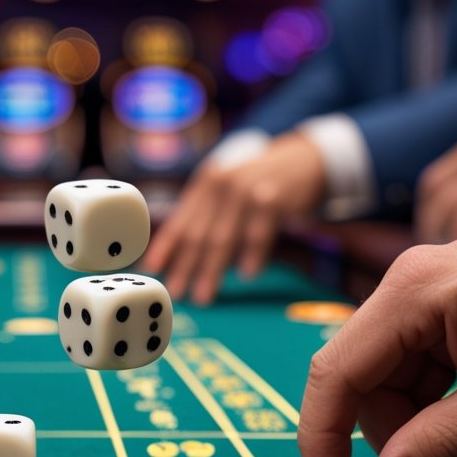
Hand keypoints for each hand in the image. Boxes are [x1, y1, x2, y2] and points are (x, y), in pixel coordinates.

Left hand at [141, 133, 325, 303]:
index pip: (179, 220)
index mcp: (205, 185)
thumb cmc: (260, 185)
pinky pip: (258, 234)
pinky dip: (252, 255)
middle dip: (185, 267)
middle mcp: (221, 185)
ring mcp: (246, 191)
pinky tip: (247, 275)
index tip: (151, 270)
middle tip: (176, 293)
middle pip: (198, 233)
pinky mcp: (273, 200)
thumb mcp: (228, 192)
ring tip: (203, 296)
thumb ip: (207, 217)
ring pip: (224, 238)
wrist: (304, 160)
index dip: (164, 247)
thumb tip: (182, 259)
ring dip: (211, 270)